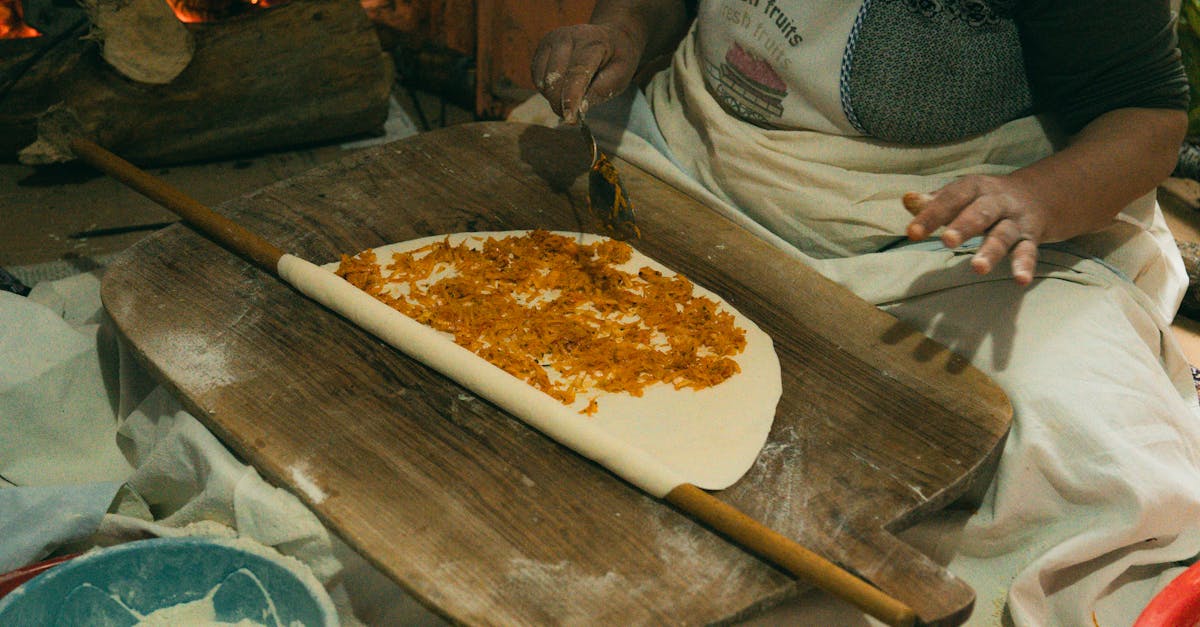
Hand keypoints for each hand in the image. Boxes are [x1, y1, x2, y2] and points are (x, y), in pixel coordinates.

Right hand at [531, 23, 642, 122]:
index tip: (569, 118)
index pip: (577, 72)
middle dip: (561, 102)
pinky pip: (537, 78)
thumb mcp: (620, 75)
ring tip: (572, 95)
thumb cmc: (616, 59)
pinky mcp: (541, 48)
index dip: (571, 97)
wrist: (608, 37)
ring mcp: (550, 41)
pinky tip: (562, 88)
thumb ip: (601, 90)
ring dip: (554, 97)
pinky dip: (547, 90)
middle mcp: (566, 37)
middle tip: (573, 116)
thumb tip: (579, 108)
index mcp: (591, 42)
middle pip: (554, 78)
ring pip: (543, 80)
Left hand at [903, 174, 1049, 286]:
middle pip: (981, 212)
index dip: (931, 215)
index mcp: (975, 187)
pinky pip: (1028, 251)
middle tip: (947, 241)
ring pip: (1003, 234)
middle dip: (964, 226)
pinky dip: (1024, 265)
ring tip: (978, 268)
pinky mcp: (1030, 238)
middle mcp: (997, 201)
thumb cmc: (984, 198)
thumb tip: (907, 199)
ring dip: (991, 251)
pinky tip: (1020, 280)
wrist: (1038, 195)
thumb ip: (935, 201)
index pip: (951, 198)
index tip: (912, 233)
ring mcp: (1015, 220)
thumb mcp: (961, 194)